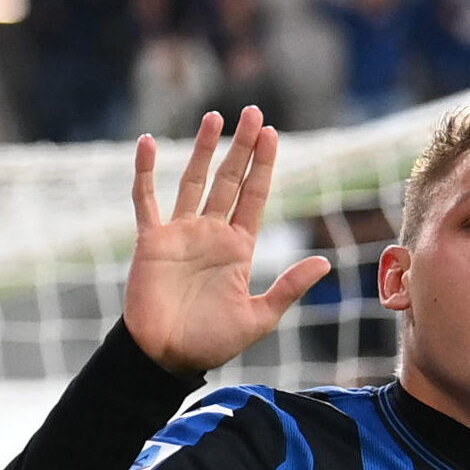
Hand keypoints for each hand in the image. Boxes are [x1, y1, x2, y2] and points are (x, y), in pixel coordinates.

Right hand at [125, 106, 331, 375]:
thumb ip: (288, 287)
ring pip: (193, 181)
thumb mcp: (259, 316)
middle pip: (229, 180)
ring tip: (215, 117)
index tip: (273, 135)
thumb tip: (324, 262)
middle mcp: (211, 234)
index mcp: (239, 248)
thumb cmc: (211, 342)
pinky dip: (146, 172)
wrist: (167, 357)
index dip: (264, 166)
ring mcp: (181, 233)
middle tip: (254, 112)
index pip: (255, 197)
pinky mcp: (151, 241)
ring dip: (203, 149)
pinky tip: (149, 142)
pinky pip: (146, 199)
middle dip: (242, 147)